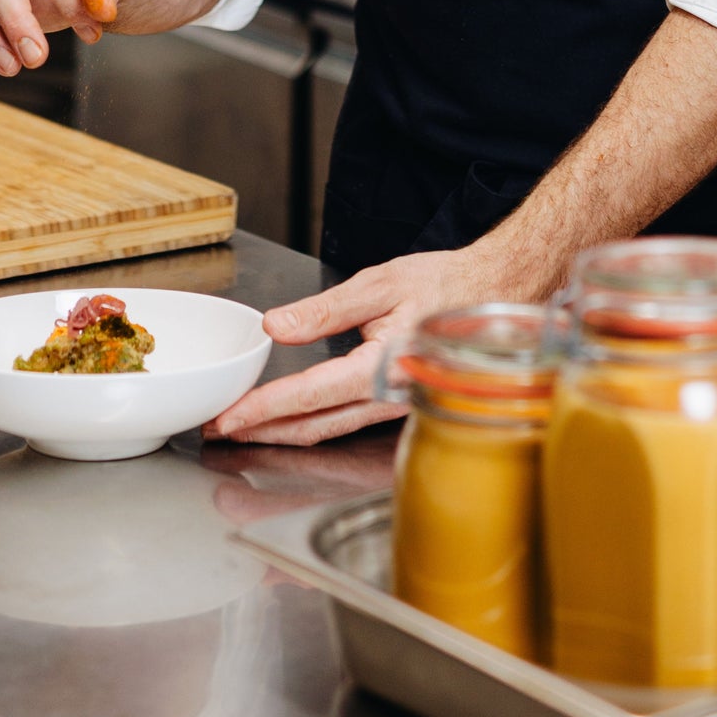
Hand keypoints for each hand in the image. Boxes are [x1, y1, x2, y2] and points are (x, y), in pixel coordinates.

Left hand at [203, 241, 512, 447]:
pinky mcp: (397, 404)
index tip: (228, 417)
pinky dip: (310, 426)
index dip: (264, 409)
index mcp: (383, 366)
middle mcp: (388, 397)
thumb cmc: (447, 284)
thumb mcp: (382, 282)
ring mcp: (394, 407)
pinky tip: (289, 421)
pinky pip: (346, 424)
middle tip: (218, 432)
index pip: (310, 395)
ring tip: (242, 429)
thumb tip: (277, 326)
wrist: (499, 293)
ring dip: (282, 433)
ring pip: (329, 430)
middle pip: (313, 426)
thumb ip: (326, 310)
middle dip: (261, 432)